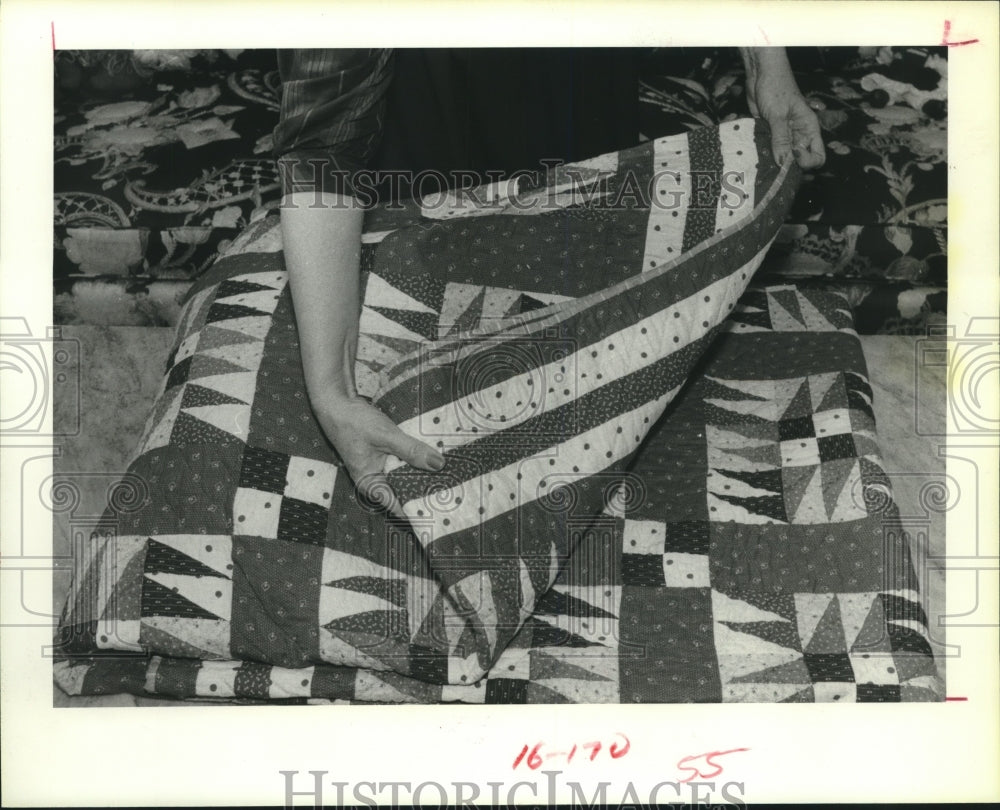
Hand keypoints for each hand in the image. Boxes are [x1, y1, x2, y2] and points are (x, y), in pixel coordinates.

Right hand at [314, 394, 445, 514]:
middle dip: (426, 492)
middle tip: (454, 493)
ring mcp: (381, 468)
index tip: (442, 512)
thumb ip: (411, 450)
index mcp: (371, 484)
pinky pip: (405, 463)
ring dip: (424, 475)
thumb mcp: (385, 436)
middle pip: (406, 493)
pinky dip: (417, 461)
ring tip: (451, 478)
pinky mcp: (386, 456)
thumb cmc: (354, 423)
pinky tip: (435, 459)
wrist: (337, 403)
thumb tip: (439, 465)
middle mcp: (376, 480)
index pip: (399, 507)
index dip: (419, 510)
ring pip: (407, 477)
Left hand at [745, 57, 825, 169]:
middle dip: (788, 166)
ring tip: (762, 160)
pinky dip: (763, 154)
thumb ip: (781, 139)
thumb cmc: (776, 87)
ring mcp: (784, 135)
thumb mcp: (778, 115)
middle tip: (774, 162)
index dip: (807, 161)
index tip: (793, 154)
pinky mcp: (769, 134)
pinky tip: (755, 154)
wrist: (760, 74)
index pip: (818, 156)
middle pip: (799, 161)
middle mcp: (798, 135)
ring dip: (773, 161)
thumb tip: (784, 163)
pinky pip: (768, 150)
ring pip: (782, 157)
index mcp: (809, 129)